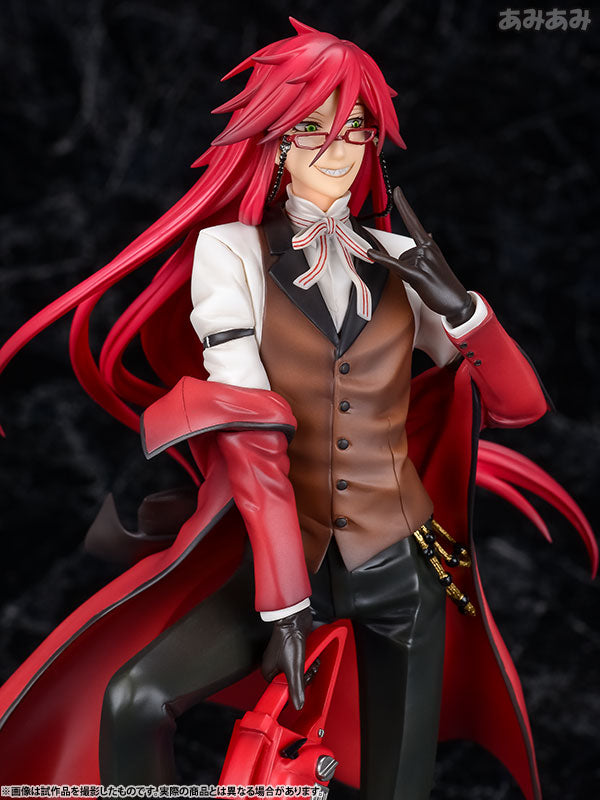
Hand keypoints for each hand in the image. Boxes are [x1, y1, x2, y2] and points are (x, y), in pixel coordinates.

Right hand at [261, 606, 312, 709]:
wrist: (295, 619)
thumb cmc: (289, 639)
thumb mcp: (294, 668)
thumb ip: (296, 688)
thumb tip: (297, 704)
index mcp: (268, 672)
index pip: (281, 690)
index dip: (294, 690)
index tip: (301, 684)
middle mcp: (275, 666)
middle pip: (292, 682)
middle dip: (305, 677)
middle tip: (308, 670)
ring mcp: (283, 658)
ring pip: (299, 673)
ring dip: (309, 669)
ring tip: (312, 662)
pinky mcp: (292, 651)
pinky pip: (302, 663)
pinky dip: (309, 661)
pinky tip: (313, 657)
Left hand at [367, 186, 474, 326]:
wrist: (456, 301)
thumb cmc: (443, 283)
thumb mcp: (436, 260)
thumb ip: (427, 247)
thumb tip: (426, 233)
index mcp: (429, 244)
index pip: (413, 221)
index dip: (404, 205)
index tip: (397, 190)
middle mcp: (425, 248)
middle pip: (400, 254)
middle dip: (405, 269)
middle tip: (423, 279)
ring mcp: (422, 260)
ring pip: (398, 264)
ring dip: (406, 276)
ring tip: (423, 283)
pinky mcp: (417, 274)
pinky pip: (394, 265)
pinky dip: (381, 259)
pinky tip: (369, 253)